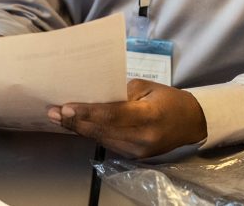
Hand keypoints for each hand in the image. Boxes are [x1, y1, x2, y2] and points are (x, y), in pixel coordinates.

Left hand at [47, 79, 206, 158]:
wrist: (191, 123)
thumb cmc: (168, 99)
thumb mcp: (146, 87)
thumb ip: (119, 92)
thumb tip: (91, 95)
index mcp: (148, 116)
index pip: (111, 115)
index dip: (87, 112)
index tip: (66, 107)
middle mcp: (142, 138)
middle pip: (102, 130)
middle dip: (75, 121)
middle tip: (52, 112)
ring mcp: (138, 151)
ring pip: (101, 138)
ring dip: (78, 129)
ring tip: (57, 118)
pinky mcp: (134, 156)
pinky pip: (107, 143)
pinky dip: (91, 134)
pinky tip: (76, 126)